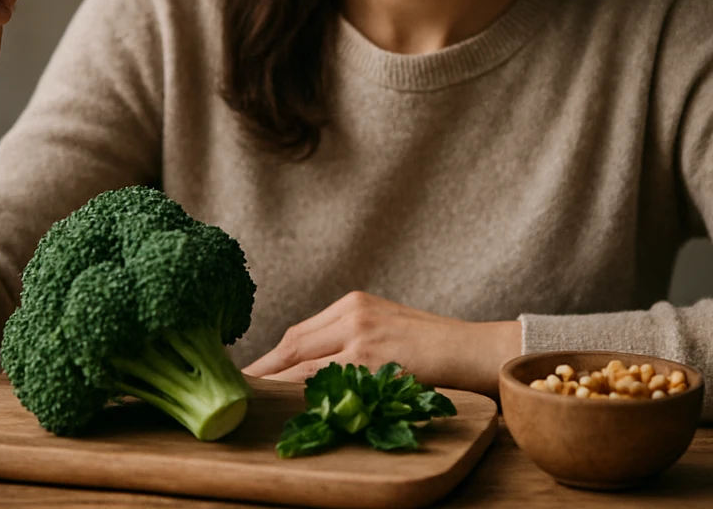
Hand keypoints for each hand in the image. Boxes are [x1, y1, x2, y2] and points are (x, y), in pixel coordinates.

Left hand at [242, 291, 522, 396]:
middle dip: (263, 372)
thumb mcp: (387, 329)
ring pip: (302, 365)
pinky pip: (324, 382)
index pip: (299, 333)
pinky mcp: (371, 361)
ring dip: (275, 387)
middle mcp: (352, 314)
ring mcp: (360, 337)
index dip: (271, 358)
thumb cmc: (434, 347)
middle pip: (292, 345)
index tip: (250, 375)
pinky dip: (301, 396)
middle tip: (238, 393)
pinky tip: (289, 409)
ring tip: (253, 405)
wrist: (474, 350)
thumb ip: (350, 340)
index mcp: (354, 303)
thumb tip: (308, 368)